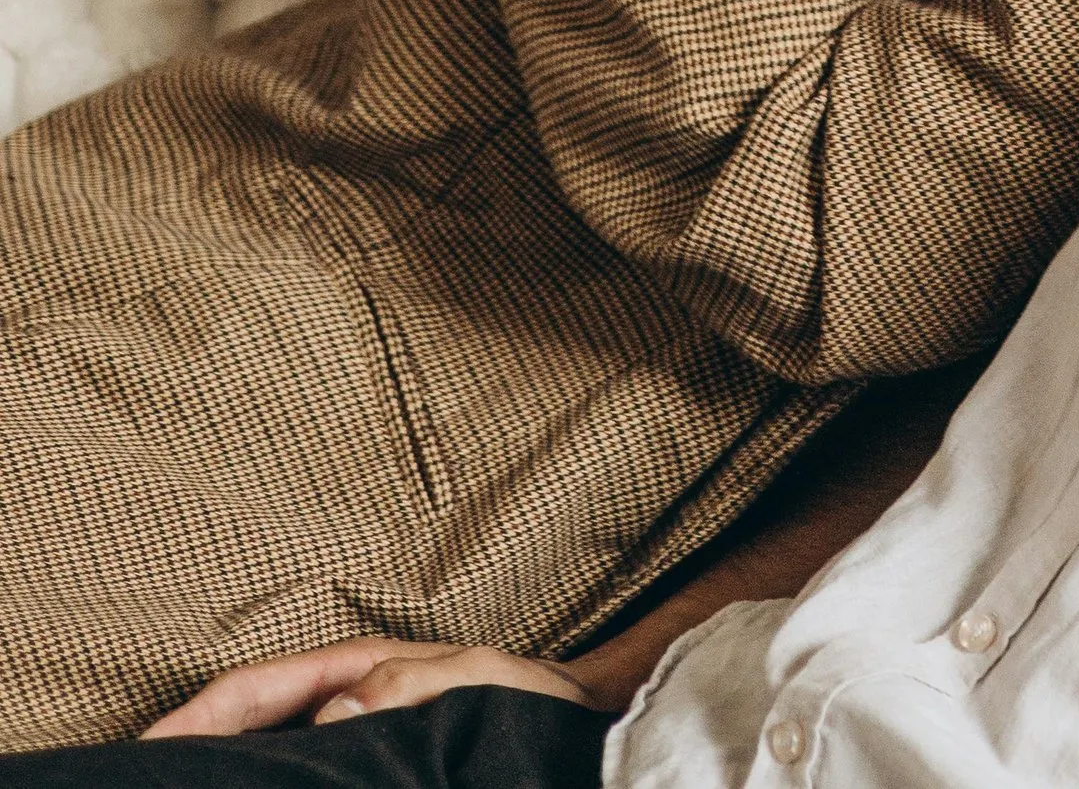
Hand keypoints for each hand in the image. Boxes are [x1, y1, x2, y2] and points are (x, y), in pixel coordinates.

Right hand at [146, 642, 602, 736]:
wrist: (572, 725)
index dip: (194, 717)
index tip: (145, 745)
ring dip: (225, 770)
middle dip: (192, 746)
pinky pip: (304, 776)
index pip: (253, 689)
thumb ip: (402, 687)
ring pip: (270, 756)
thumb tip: (329, 708)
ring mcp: (352, 734)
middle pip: (246, 725)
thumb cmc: (524, 698)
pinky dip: (270, 782)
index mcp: (353, 669)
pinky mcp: (371, 769)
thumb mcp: (467, 681)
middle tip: (137, 780)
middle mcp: (342, 700)